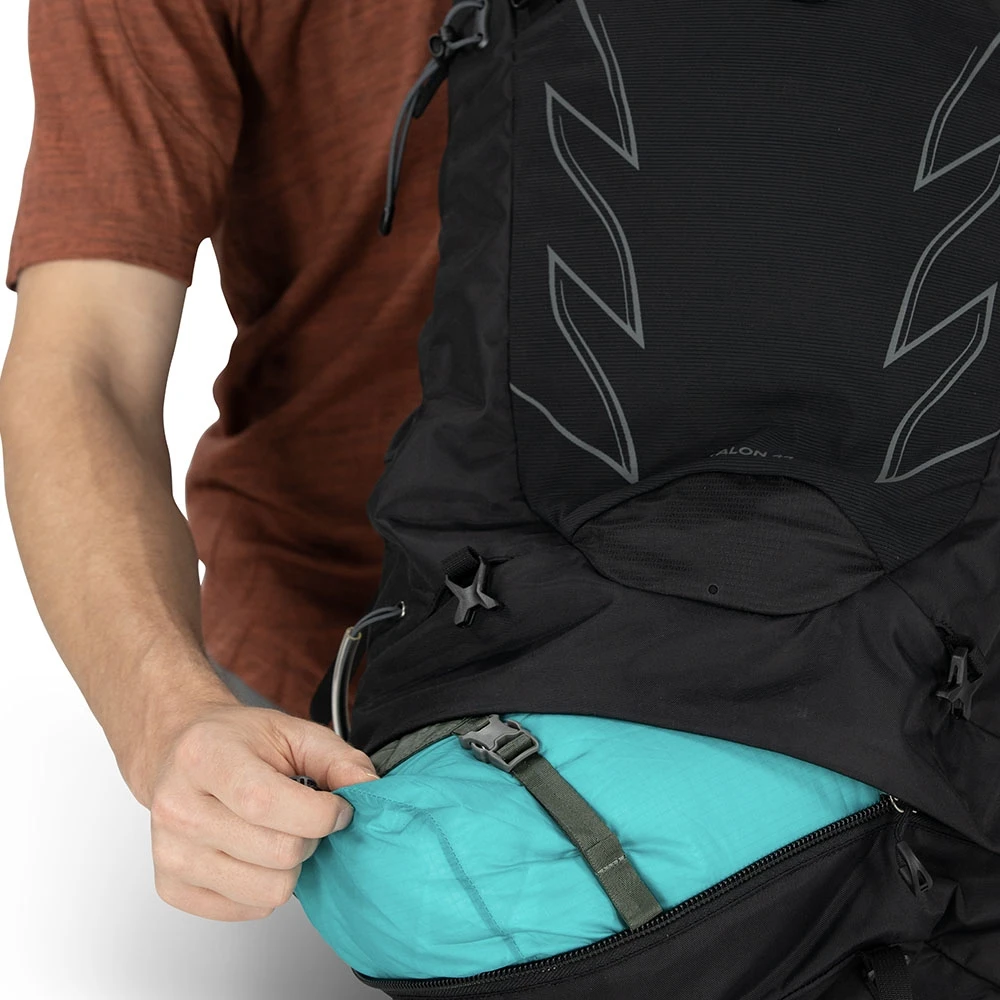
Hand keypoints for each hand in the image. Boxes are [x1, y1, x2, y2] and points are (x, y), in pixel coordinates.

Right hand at [146, 702, 378, 920]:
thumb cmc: (237, 742)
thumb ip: (338, 757)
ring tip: (277, 833)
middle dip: (309, 838)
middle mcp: (178, 807)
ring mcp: (170, 852)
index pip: (267, 803)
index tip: (338, 807)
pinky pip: (247, 910)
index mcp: (205, 757)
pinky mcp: (171, 887)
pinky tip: (255, 853)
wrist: (180, 752)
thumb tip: (370, 787)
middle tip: (302, 818)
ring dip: (290, 866)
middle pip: (276, 853)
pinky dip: (265, 886)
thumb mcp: (292, 732)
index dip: (320, 814)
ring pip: (267, 890)